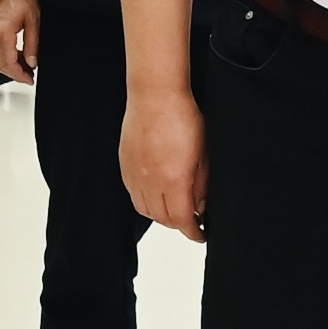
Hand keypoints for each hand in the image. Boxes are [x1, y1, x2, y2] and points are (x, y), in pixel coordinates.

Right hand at [0, 0, 42, 84]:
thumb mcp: (34, 18)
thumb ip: (33, 43)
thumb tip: (33, 62)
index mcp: (0, 31)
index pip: (7, 63)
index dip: (19, 75)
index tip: (29, 79)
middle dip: (13, 73)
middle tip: (28, 76)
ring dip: (9, 63)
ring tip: (26, 65)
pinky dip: (4, 53)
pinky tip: (16, 52)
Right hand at [122, 86, 206, 241]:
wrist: (155, 94)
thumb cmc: (181, 116)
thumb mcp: (203, 154)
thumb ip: (201, 184)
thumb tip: (200, 206)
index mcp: (174, 180)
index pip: (182, 219)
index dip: (193, 232)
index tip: (200, 234)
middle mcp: (151, 181)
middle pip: (162, 218)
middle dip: (178, 224)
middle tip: (190, 220)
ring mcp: (135, 174)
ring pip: (145, 210)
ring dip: (160, 216)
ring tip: (172, 209)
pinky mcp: (125, 164)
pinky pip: (133, 194)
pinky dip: (144, 201)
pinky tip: (154, 193)